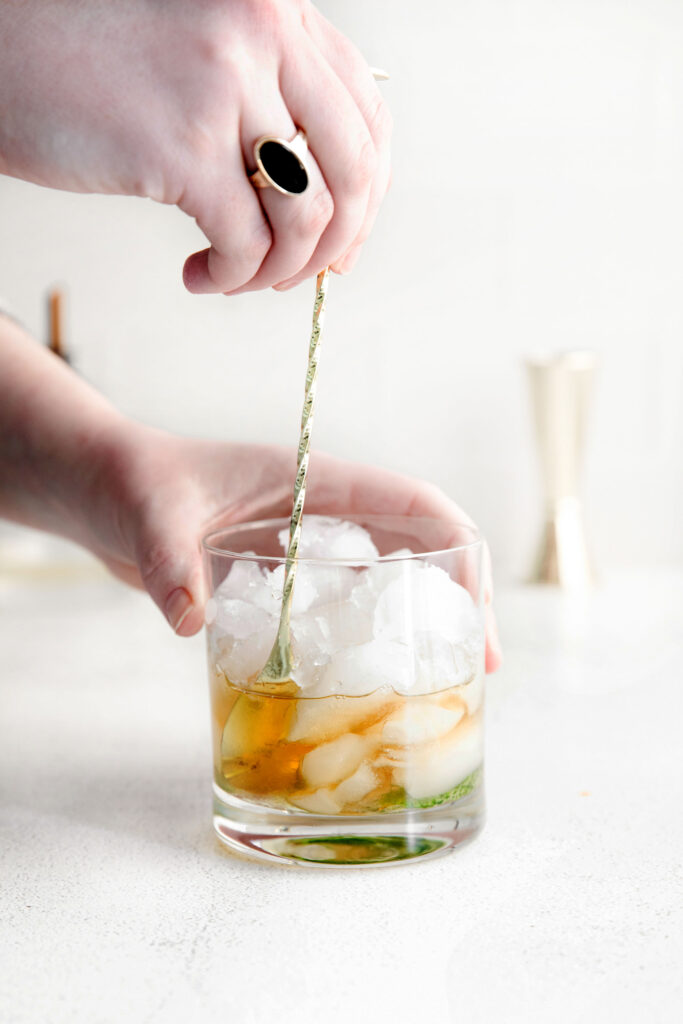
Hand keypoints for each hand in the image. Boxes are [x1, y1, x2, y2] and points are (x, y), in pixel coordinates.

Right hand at [0, 0, 390, 292]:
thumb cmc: (85, 56)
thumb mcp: (200, 51)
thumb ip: (265, 95)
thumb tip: (320, 194)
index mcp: (274, 11)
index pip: (367, 117)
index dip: (368, 194)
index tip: (344, 240)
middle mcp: (261, 35)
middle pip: (354, 170)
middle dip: (336, 244)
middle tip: (300, 275)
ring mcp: (222, 88)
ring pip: (307, 213)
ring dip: (281, 269)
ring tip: (240, 277)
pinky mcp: (179, 146)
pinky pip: (247, 243)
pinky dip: (234, 277)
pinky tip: (202, 276)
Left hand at [86, 428, 501, 672]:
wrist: (102, 488)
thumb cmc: (130, 482)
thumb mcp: (149, 515)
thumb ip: (168, 560)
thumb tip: (191, 620)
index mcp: (312, 478)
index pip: (413, 502)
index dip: (458, 548)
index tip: (476, 610)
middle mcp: (321, 508)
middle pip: (420, 542)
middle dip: (461, 594)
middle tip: (478, 662)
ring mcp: (305, 540)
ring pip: (389, 573)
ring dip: (422, 616)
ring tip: (442, 676)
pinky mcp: (283, 570)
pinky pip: (344, 599)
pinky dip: (369, 631)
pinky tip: (368, 675)